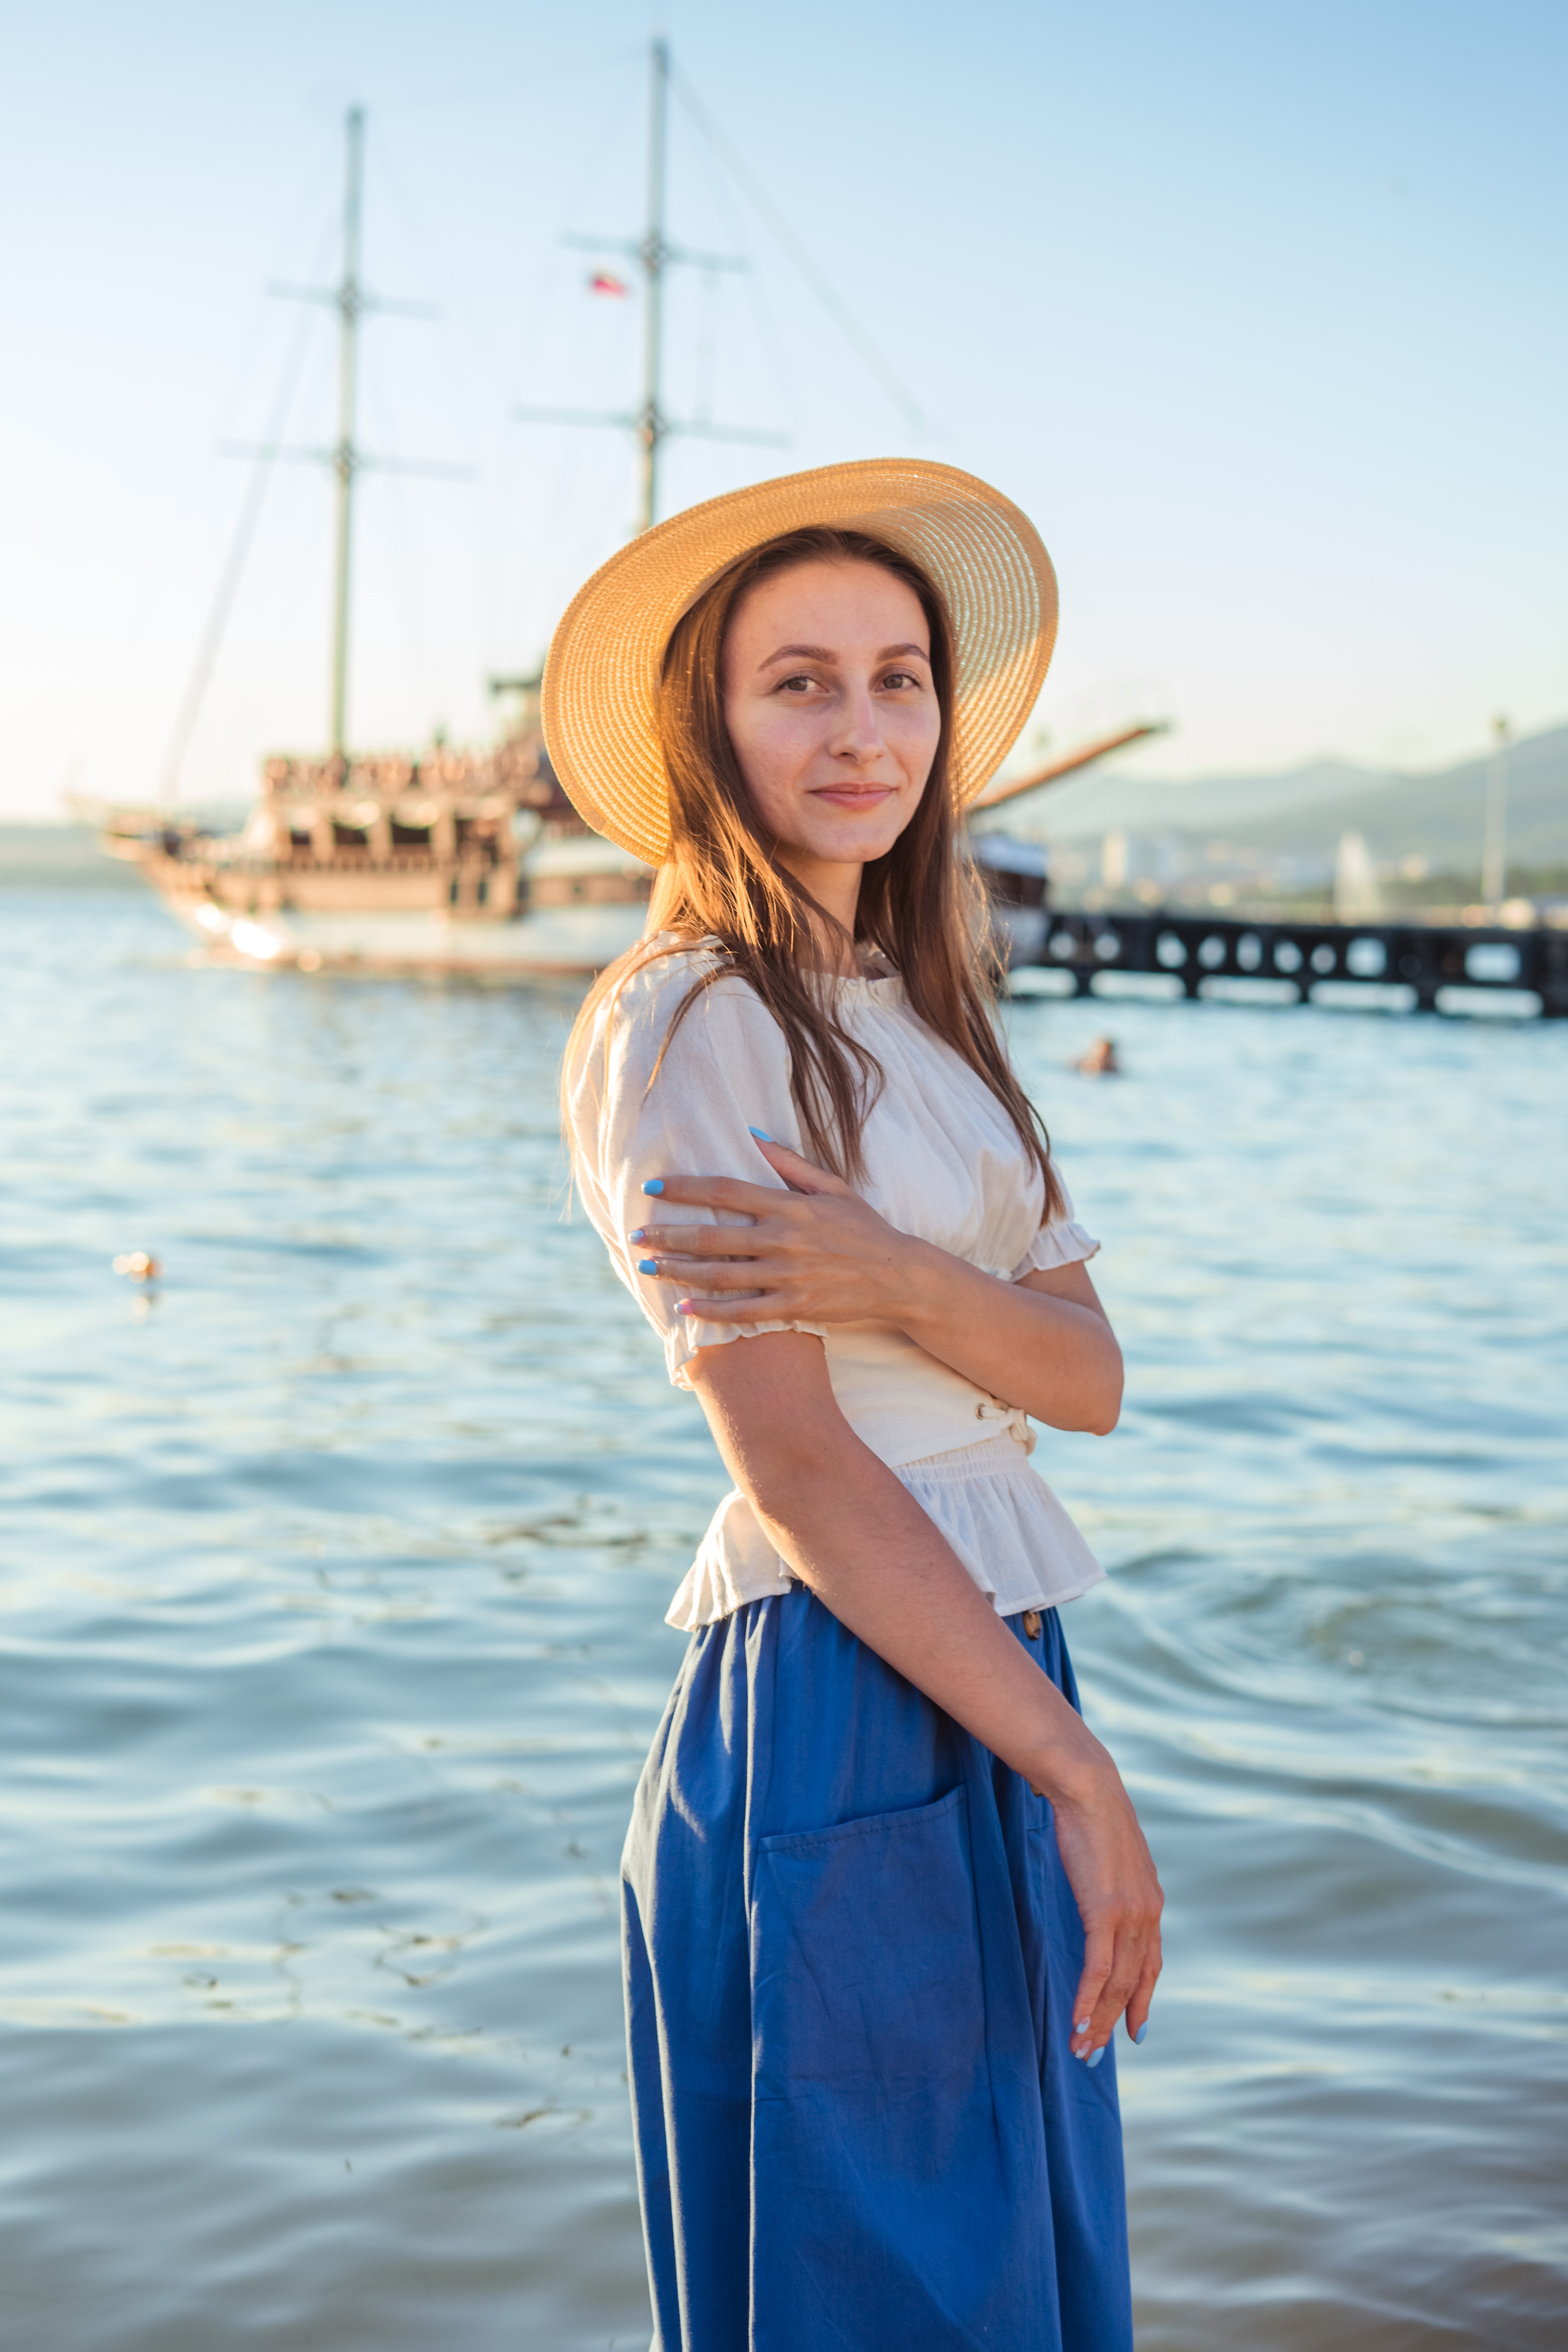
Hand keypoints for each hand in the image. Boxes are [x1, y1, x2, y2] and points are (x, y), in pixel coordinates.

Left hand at [631, 1136, 920, 1324]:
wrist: (898, 1277)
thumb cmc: (863, 1228)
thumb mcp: (832, 1187)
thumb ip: (790, 1164)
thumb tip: (752, 1136)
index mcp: (790, 1206)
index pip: (726, 1191)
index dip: (686, 1189)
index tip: (654, 1188)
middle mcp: (784, 1239)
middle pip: (713, 1235)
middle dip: (669, 1234)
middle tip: (637, 1234)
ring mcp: (788, 1275)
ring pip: (721, 1274)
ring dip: (679, 1271)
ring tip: (648, 1267)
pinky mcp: (795, 1306)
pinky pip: (744, 1311)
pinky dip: (712, 1311)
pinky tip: (684, 1308)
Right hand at [1043, 1756, 1162, 2058]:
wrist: (1088, 1788)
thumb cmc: (1091, 1814)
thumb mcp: (1110, 1856)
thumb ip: (1111, 1880)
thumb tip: (1099, 1885)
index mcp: (1151, 1902)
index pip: (1151, 1963)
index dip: (1142, 2000)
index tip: (1134, 2030)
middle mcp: (1148, 1914)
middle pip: (1134, 1982)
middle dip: (1114, 2021)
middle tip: (1093, 2052)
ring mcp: (1131, 1915)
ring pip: (1118, 1983)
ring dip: (1097, 2020)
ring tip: (1080, 2048)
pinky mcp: (1106, 1912)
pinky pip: (1098, 1969)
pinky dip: (1087, 2000)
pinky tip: (1076, 2022)